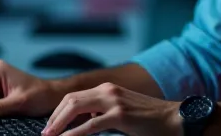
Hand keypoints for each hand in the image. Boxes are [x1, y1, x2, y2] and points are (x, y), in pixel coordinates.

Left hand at [41, 82, 181, 135]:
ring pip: (75, 108)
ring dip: (59, 124)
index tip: (50, 127)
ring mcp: (113, 101)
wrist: (175, 120)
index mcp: (107, 89)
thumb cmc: (150, 120)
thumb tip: (85, 122)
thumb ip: (104, 113)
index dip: (58, 112)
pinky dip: (74, 133)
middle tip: (45, 133)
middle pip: (70, 100)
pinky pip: (90, 125)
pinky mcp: (120, 115)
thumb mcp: (123, 113)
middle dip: (54, 117)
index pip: (74, 97)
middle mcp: (108, 91)